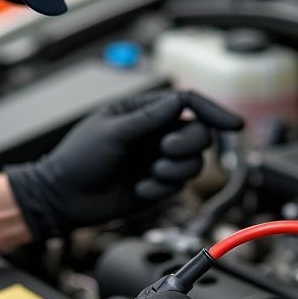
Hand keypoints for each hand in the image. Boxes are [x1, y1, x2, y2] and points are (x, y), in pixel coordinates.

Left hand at [6, 90, 243, 239]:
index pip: (188, 104)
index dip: (214, 112)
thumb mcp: (113, 132)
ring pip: (194, 162)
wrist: (64, 197)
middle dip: (187, 144)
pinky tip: (138, 190)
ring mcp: (158, 160)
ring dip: (175, 170)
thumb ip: (148, 118)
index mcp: (144, 112)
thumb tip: (179, 101)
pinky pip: (179, 186)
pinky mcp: (158, 185)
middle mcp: (156, 134)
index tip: (234, 126)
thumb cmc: (78, 159)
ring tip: (149, 175)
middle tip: (163, 152)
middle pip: (199, 133)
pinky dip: (161, 189)